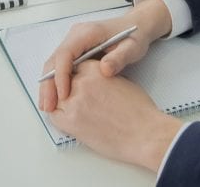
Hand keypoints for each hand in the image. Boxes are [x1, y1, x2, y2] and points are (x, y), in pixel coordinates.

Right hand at [39, 0, 171, 112]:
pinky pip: (60, 66)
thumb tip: (104, 70)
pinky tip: (57, 98)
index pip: (65, 54)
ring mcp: (73, 42)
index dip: (61, 75)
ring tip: (48, 106)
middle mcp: (75, 35)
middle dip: (49, 84)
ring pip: (54, 64)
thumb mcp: (132, 48)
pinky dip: (56, 82)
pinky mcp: (75, 50)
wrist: (137, 26)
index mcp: (87, 33)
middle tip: (47, 106)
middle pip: (54, 60)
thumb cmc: (135, 36)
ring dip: (49, 85)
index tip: (63, 95)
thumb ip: (119, 58)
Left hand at [49, 60, 182, 171]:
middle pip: (63, 81)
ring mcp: (74, 102)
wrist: (144, 133)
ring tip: (71, 109)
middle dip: (65, 88)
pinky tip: (67, 119)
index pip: (74, 66)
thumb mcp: (120, 81)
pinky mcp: (71, 122)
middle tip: (71, 97)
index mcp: (95, 69)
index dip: (74, 75)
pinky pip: (54, 116)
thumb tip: (92, 81)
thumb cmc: (139, 110)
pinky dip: (57, 117)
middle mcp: (82, 82)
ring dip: (60, 102)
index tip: (74, 82)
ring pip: (56, 98)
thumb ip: (101, 76)